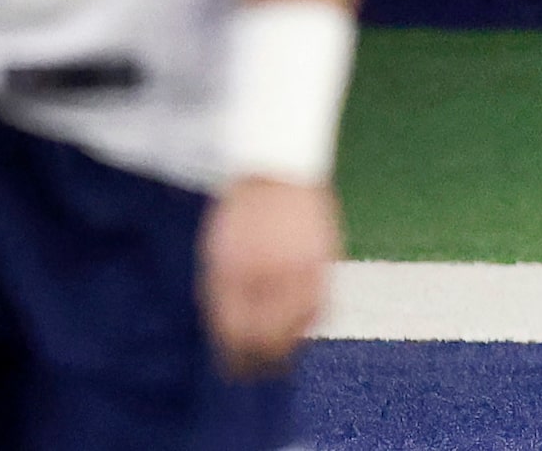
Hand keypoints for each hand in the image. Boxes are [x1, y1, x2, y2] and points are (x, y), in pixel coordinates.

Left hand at [200, 176, 340, 375]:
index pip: (234, 335)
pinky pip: (320, 305)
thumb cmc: (240, 215)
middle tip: (259, 369)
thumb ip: (224, 295)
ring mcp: (297, 268)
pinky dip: (312, 321)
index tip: (236, 369)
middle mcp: (265, 276)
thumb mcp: (218, 255)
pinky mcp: (323, 259)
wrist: (276, 172)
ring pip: (298, 326)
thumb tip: (230, 336)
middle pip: (267, 338)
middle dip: (262, 360)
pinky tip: (303, 323)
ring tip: (284, 351)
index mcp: (231, 276)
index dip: (235, 359)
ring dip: (290, 344)